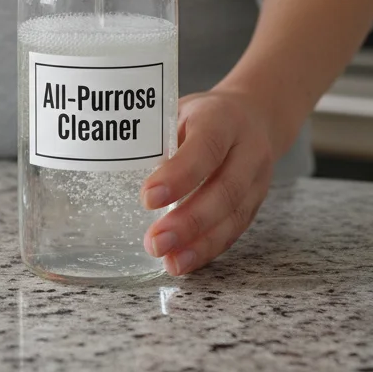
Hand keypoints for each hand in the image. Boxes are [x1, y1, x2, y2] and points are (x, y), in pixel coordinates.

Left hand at [140, 91, 278, 275]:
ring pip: (234, 216)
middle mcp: (247, 150)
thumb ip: (158, 136)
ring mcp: (257, 179)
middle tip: (155, 242)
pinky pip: (235, 230)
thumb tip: (116, 168)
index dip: (179, 175)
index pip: (205, 148)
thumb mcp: (180, 109)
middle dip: (189, 221)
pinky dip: (210, 249)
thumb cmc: (205, 115)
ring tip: (171, 262)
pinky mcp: (256, 202)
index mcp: (223, 119)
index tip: (148, 198)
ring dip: (201, 244)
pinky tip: (186, 261)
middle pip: (225, 190)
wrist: (255, 115)